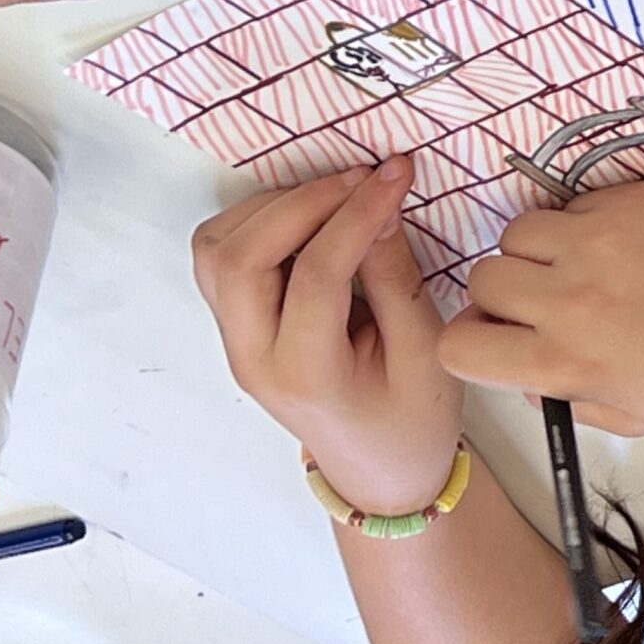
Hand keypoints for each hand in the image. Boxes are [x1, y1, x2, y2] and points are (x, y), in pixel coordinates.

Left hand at [191, 155, 462, 514]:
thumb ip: (397, 277)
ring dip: (274, 207)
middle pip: (240, 258)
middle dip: (303, 201)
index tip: (398, 172)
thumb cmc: (412, 420)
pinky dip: (260, 219)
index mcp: (306, 374)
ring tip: (339, 195)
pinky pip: (221, 254)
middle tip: (364, 177)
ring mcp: (235, 340)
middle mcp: (253, 356)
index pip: (315, 275)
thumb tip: (377, 204)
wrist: (379, 470)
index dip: (357, 213)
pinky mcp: (236, 324)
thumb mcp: (426, 351)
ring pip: (217, 249)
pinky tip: (312, 216)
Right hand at [439, 183, 643, 435]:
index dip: (474, 342)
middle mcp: (572, 299)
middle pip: (482, 279)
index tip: (498, 337)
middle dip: (504, 293)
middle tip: (545, 300)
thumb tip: (528, 374)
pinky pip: (573, 204)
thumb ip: (570, 398)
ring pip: (518, 232)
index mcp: (568, 363)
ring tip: (584, 267)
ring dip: (539, 251)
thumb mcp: (641, 415)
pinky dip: (585, 222)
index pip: (458, 346)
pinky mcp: (632, 198)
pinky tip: (626, 244)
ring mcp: (600, 241)